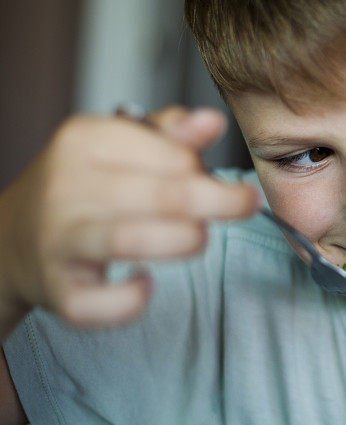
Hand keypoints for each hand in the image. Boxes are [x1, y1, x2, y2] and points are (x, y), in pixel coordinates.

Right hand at [0, 106, 257, 335]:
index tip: (223, 181)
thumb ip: (170, 136)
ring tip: (198, 239)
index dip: (206, 170)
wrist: (12, 238)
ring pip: (131, 241)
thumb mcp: (119, 147)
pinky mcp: (57, 289)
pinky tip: (146, 283)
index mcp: (84, 141)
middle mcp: (66, 187)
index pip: (169, 154)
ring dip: (183, 241)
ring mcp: (57, 239)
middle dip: (215, 203)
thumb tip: (213, 121)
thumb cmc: (85, 189)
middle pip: (162, 195)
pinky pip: (99, 303)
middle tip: (243, 205)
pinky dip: (131, 299)